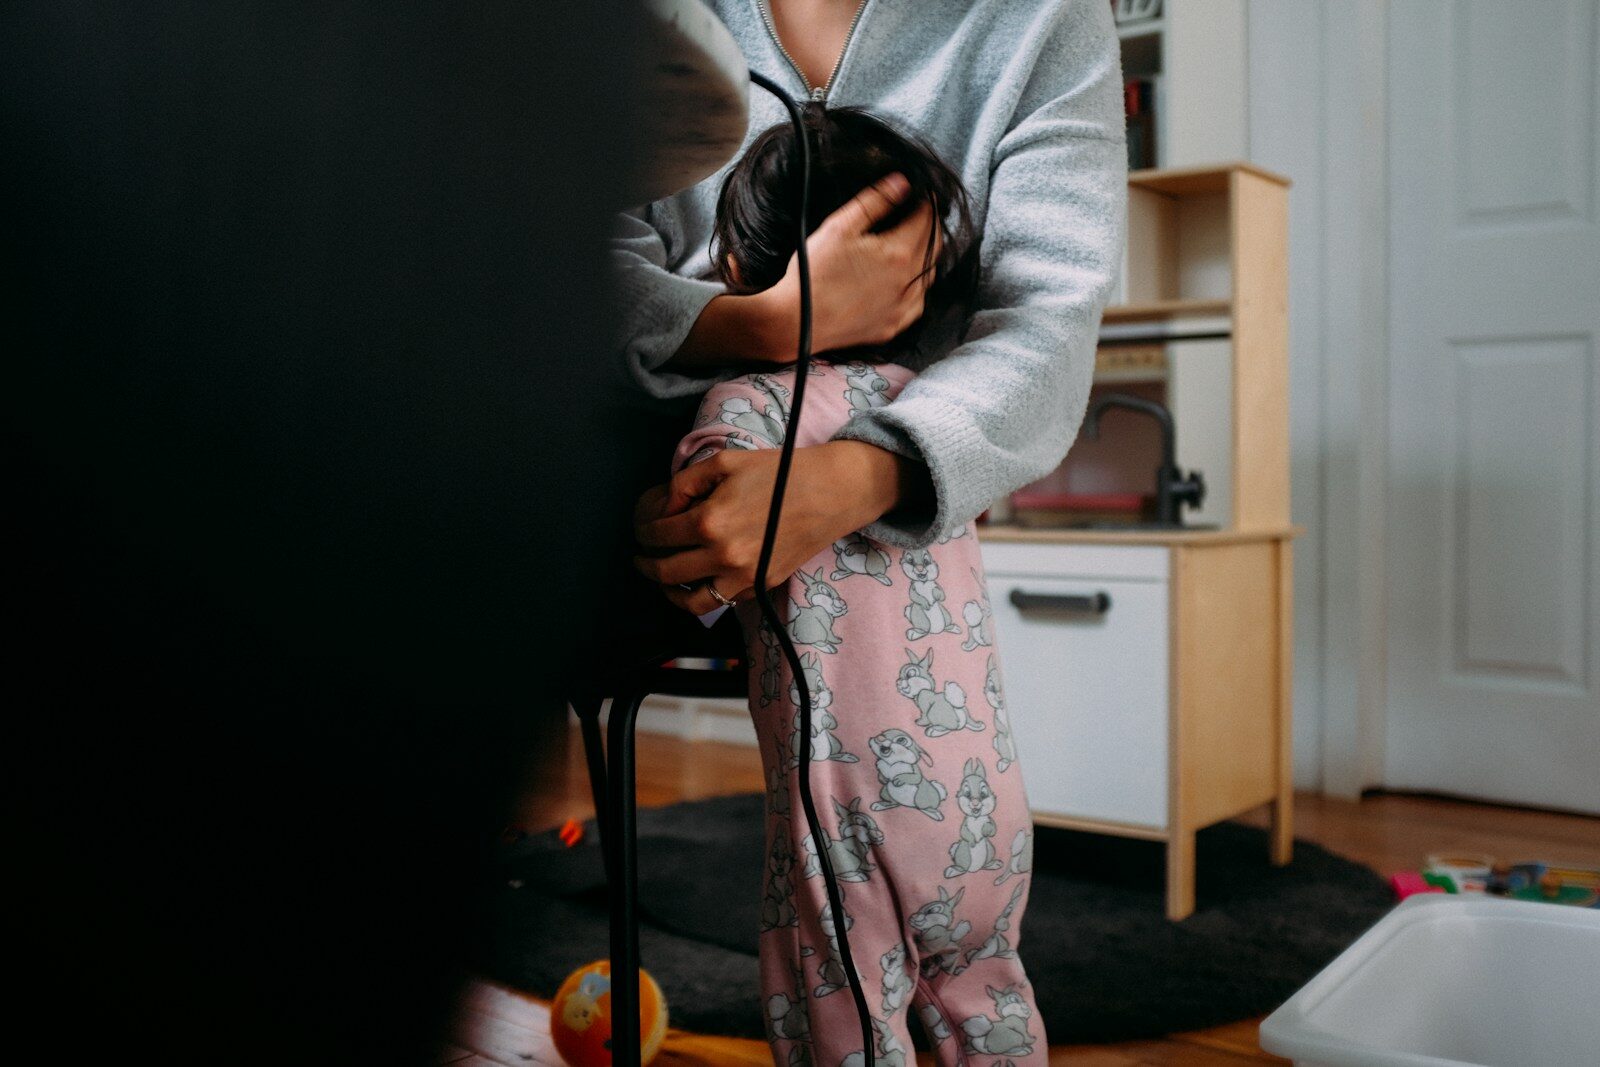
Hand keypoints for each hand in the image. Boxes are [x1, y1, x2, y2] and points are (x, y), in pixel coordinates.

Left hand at [632, 441, 907, 614]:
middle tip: (641, 555)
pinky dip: (701, 597)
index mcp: (709, 521)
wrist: (830, 492)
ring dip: (668, 590)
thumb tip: (664, 507)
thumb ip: (685, 483)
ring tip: (662, 577)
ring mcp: (743, 576)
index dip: (643, 530)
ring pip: (690, 601)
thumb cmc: (778, 471)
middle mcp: (723, 556)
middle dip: (645, 562)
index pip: (657, 534)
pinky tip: (696, 582)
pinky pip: (721, 603)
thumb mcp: (725, 461)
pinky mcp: (760, 585)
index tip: (642, 527)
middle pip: (666, 570)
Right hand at [757, 171, 943, 356]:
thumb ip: (875, 201)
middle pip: (934, 247)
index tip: (924, 195)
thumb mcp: (840, 227)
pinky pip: (917, 303)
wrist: (795, 322)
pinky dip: (915, 288)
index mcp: (899, 253)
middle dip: (929, 227)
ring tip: (910, 244)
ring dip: (924, 257)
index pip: (927, 220)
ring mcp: (903, 309)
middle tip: (919, 215)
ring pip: (929, 276)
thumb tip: (903, 183)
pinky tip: (902, 282)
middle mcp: (909, 283)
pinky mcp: (893, 326)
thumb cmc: (813, 273)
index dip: (928, 203)